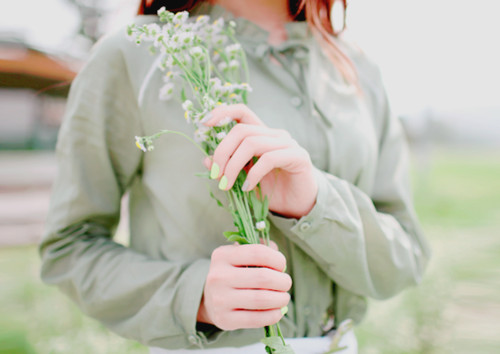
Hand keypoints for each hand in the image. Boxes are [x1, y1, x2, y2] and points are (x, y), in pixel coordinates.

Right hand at [197, 243, 291, 330]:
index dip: (277, 259)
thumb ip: (260, 249)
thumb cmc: (233, 274)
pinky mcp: (224, 319)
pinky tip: (277, 311)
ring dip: (281, 299)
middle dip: (282, 281)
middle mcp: (218, 276)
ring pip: (261, 299)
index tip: (281, 265)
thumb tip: (276, 250)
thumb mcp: (239, 256)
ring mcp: (220, 299)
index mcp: (222, 255)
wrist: (210, 299)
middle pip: (263, 277)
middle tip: (286, 283)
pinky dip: (273, 315)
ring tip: (283, 297)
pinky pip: (257, 319)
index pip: (258, 253)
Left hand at [204, 104, 317, 218]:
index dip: (223, 112)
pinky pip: (269, 159)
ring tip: (227, 185)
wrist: (299, 206)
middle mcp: (275, 135)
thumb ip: (227, 167)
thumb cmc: (272, 190)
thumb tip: (206, 159)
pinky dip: (253, 174)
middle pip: (241, 131)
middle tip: (215, 174)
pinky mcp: (298, 157)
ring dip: (233, 166)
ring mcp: (288, 144)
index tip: (204, 122)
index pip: (242, 112)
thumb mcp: (243, 179)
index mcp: (261, 134)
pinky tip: (248, 188)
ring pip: (252, 143)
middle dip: (222, 152)